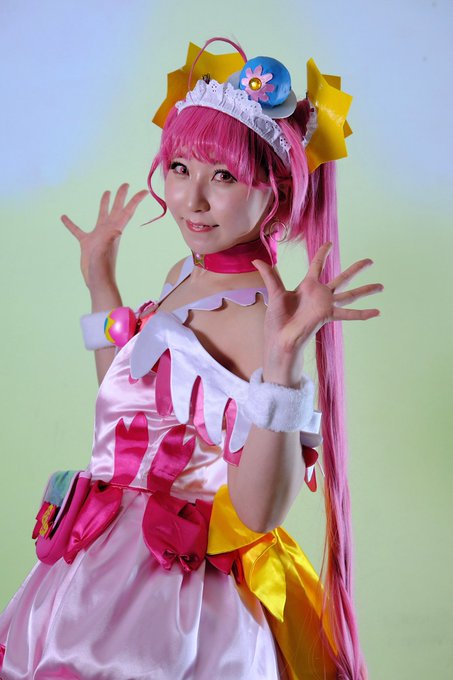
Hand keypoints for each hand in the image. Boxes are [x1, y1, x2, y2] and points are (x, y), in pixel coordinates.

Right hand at [61, 183, 148, 289]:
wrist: (97, 280)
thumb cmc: (103, 268)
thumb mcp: (106, 252)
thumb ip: (110, 241)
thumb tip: (116, 232)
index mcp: (115, 230)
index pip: (127, 211)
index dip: (135, 201)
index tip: (144, 191)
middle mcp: (108, 230)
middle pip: (117, 209)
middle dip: (121, 196)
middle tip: (125, 184)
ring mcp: (98, 236)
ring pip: (101, 215)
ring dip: (104, 204)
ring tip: (106, 192)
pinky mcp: (87, 244)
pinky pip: (78, 230)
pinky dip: (71, 224)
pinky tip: (63, 217)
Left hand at [252, 242, 382, 381]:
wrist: (280, 338)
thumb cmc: (277, 320)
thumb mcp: (275, 293)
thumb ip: (270, 275)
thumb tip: (257, 260)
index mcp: (307, 287)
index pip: (317, 265)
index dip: (322, 254)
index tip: (329, 243)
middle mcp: (320, 294)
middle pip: (342, 277)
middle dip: (356, 269)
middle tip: (370, 260)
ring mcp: (326, 305)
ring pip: (350, 294)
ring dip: (366, 290)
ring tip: (382, 286)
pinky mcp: (328, 315)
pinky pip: (349, 314)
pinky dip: (363, 314)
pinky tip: (377, 312)